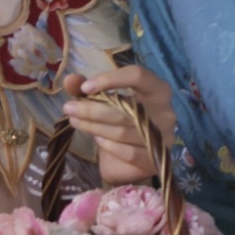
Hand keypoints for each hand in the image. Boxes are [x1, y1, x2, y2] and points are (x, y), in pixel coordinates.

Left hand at [65, 65, 177, 185]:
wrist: (133, 159)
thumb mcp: (104, 101)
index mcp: (158, 89)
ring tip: (75, 121)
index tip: (84, 88)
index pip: (137, 76)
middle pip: (125, 108)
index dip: (110, 79)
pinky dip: (109, 146)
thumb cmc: (122, 120)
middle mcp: (166, 111)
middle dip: (92, 109)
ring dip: (94, 127)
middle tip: (68, 108)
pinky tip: (98, 139)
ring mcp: (164, 137)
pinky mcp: (156, 158)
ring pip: (123, 131)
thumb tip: (70, 80)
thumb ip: (87, 88)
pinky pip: (128, 152)